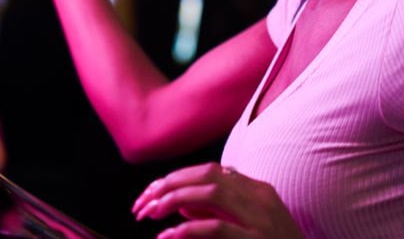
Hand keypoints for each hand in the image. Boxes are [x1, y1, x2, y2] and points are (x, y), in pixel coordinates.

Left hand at [132, 163, 303, 238]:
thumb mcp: (247, 228)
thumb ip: (217, 214)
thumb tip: (181, 207)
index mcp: (259, 192)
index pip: (211, 171)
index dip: (177, 178)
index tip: (151, 194)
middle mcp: (260, 199)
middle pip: (208, 175)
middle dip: (170, 184)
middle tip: (142, 203)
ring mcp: (261, 220)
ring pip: (211, 193)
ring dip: (174, 199)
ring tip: (150, 213)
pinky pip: (216, 228)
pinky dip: (186, 230)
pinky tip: (167, 237)